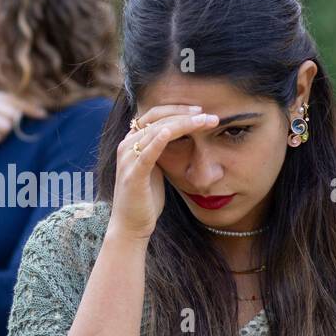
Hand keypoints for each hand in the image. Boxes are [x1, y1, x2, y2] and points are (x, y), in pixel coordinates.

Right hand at [107, 105, 216, 241]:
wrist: (130, 226)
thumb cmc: (145, 198)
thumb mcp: (156, 168)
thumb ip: (162, 150)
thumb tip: (183, 136)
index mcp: (131, 142)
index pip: (154, 115)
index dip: (177, 110)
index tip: (200, 111)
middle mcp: (126, 146)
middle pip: (156, 119)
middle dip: (184, 115)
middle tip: (208, 115)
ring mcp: (128, 160)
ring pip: (156, 132)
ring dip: (182, 124)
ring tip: (203, 121)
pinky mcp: (133, 176)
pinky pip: (146, 154)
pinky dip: (158, 141)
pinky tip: (170, 132)